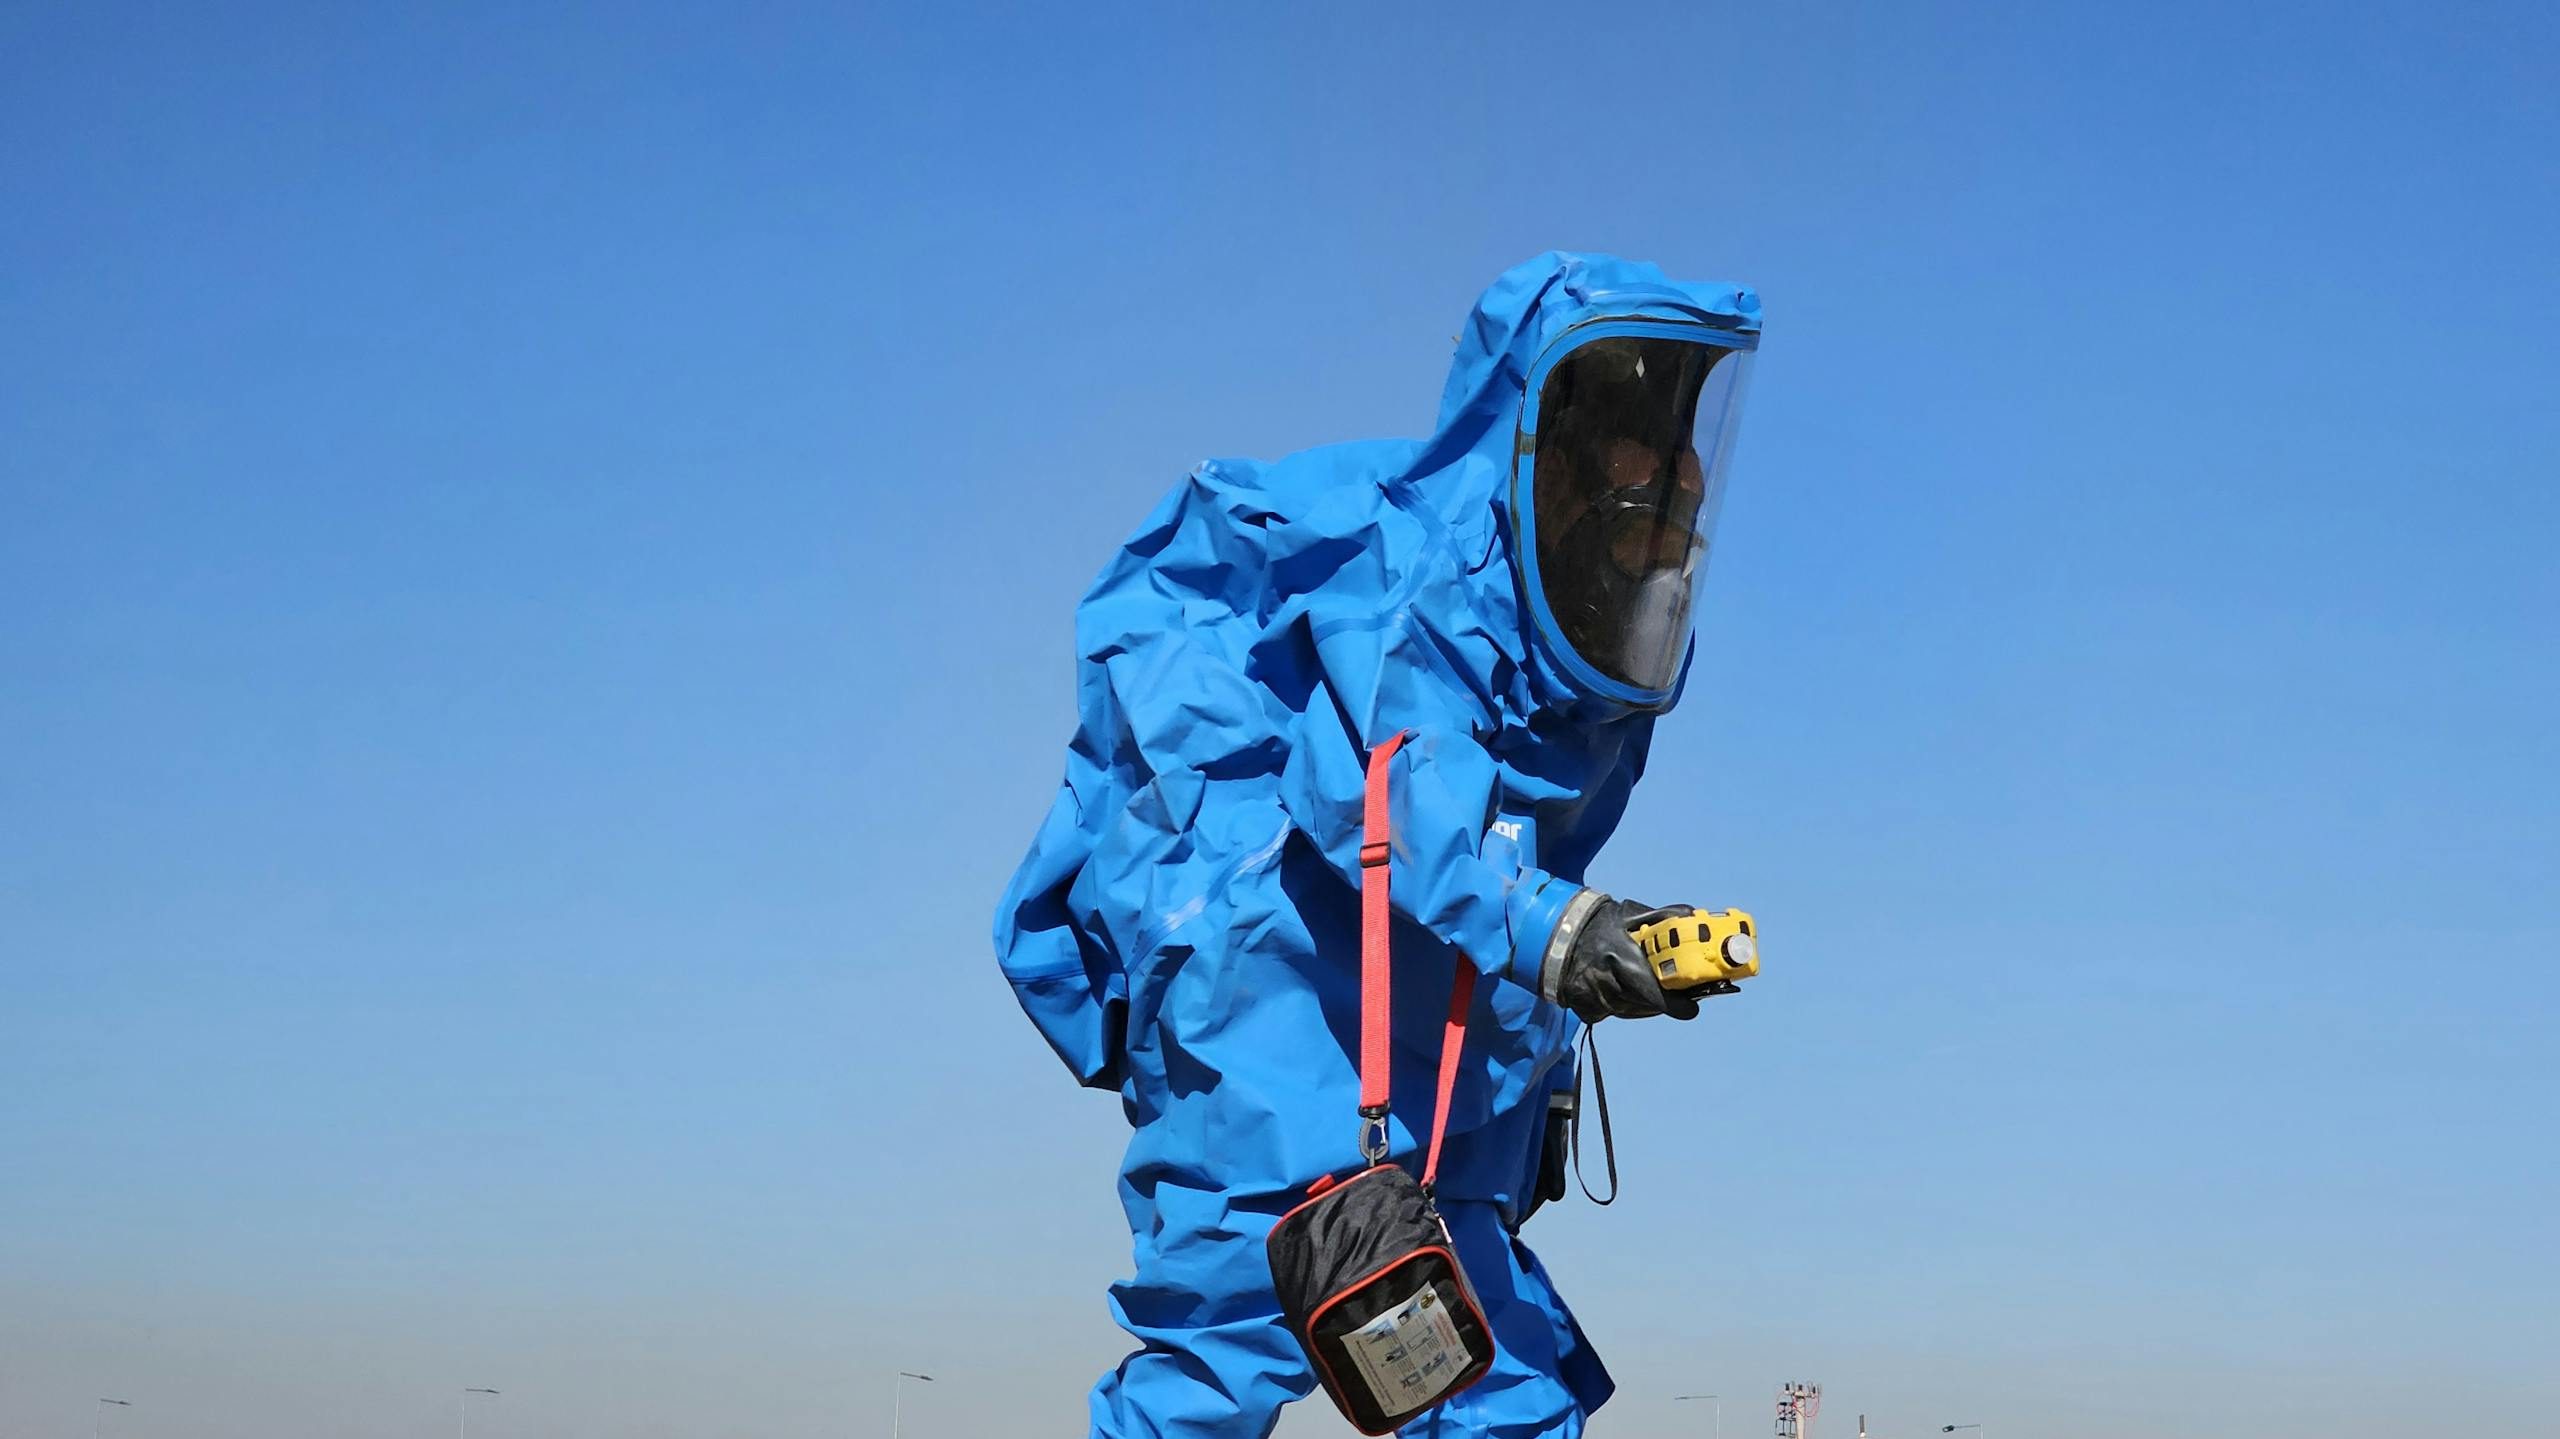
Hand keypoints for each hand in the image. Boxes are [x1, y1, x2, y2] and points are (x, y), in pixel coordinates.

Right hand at [1548, 895, 1700, 1022]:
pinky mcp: (1585, 1009)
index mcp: (1621, 958)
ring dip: (1642, 1003)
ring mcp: (1593, 999)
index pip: (1654, 993)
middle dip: (1662, 1001)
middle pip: (1646, 1005)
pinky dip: (1621, 1005)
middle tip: (1672, 993)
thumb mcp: (1630, 914)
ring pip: (1630, 1011)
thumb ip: (1662, 917)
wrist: (1557, 935)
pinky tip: (1619, 988)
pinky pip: (1612, 1013)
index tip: (1691, 1008)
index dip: (1675, 1005)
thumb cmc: (1599, 924)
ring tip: (1642, 984)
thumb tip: (1693, 915)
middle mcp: (1606, 982)